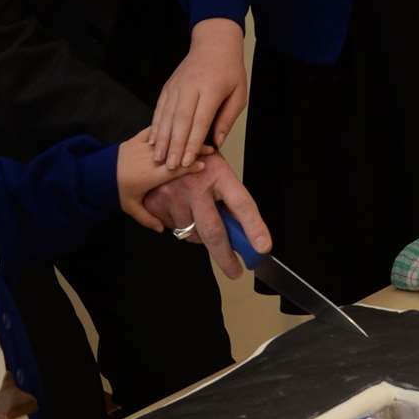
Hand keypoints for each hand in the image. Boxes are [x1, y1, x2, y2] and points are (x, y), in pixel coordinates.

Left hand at [116, 130, 207, 231]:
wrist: (96, 174)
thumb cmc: (115, 191)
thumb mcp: (131, 207)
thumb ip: (147, 218)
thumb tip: (162, 230)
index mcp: (151, 176)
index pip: (175, 170)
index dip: (191, 167)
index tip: (205, 165)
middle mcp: (150, 159)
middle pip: (176, 152)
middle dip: (193, 150)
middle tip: (211, 148)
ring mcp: (142, 146)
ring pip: (167, 140)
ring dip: (182, 138)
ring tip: (197, 135)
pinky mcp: (135, 139)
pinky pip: (152, 130)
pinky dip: (164, 128)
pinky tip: (176, 126)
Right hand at [144, 153, 270, 278]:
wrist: (168, 148)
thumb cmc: (200, 163)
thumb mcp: (221, 175)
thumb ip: (232, 204)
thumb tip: (247, 239)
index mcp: (219, 174)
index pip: (241, 204)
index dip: (253, 227)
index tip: (262, 248)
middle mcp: (195, 184)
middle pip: (214, 231)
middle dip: (226, 257)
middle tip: (235, 270)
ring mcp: (173, 194)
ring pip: (191, 234)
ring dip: (199, 236)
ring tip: (199, 215)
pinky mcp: (156, 203)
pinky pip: (173, 229)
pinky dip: (181, 227)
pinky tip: (182, 210)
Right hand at [149, 19, 246, 168]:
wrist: (214, 43)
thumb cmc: (230, 70)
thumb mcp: (239, 94)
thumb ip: (227, 118)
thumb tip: (217, 142)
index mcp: (210, 90)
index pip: (200, 121)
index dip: (192, 143)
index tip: (186, 161)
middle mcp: (190, 87)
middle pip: (180, 120)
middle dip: (173, 145)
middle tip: (169, 165)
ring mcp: (176, 86)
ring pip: (166, 115)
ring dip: (161, 138)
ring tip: (157, 157)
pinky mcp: (168, 86)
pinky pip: (160, 108)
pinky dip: (155, 125)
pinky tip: (152, 139)